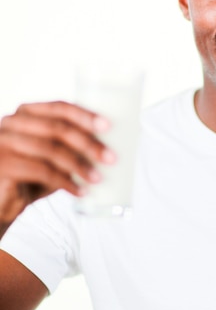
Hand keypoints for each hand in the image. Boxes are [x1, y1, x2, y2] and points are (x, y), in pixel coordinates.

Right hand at [0, 100, 114, 228]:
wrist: (0, 202)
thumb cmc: (28, 178)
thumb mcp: (52, 159)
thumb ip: (71, 149)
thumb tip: (108, 148)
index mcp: (26, 113)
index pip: (59, 107)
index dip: (85, 115)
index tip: (107, 126)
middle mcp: (12, 123)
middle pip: (57, 128)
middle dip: (88, 143)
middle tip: (110, 158)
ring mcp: (3, 142)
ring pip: (50, 150)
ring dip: (79, 165)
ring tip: (97, 179)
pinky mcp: (2, 164)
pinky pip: (40, 171)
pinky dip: (65, 182)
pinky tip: (80, 191)